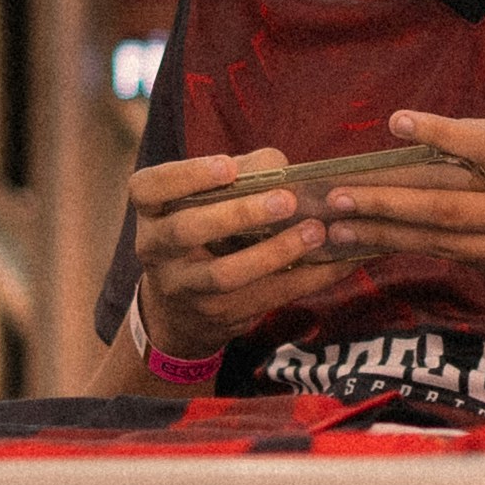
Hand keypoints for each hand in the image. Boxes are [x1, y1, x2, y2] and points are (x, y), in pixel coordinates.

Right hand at [120, 146, 353, 362]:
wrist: (180, 308)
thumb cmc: (205, 228)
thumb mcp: (207, 198)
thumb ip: (241, 174)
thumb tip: (282, 168)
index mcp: (150, 210)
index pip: (149, 188)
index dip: (188, 176)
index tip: (229, 166)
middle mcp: (155, 249)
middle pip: (188, 230)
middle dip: (238, 214)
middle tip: (286, 200)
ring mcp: (183, 287)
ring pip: (224, 274)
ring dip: (274, 253)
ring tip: (314, 232)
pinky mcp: (216, 317)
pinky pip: (262, 298)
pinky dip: (303, 280)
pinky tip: (334, 263)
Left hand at [303, 109, 484, 331]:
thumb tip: (439, 138)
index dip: (443, 134)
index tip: (396, 121)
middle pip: (451, 210)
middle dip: (387, 205)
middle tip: (336, 199)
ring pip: (445, 243)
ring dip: (386, 236)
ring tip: (338, 228)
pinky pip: (461, 256)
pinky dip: (418, 247)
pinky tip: (379, 241)